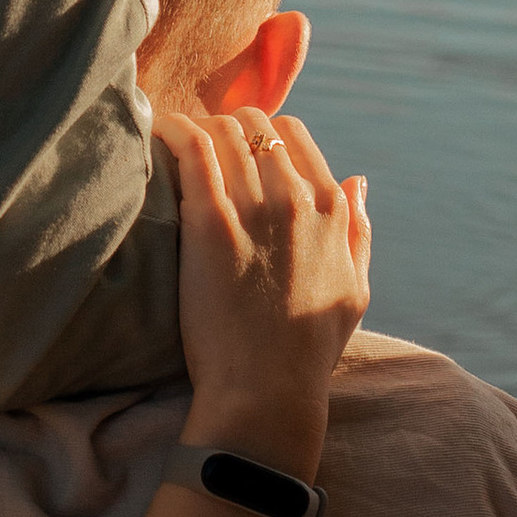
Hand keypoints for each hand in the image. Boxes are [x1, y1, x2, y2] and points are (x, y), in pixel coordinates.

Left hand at [156, 101, 369, 484]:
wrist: (266, 390)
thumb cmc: (309, 349)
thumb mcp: (356, 288)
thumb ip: (359, 230)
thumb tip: (357, 180)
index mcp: (331, 209)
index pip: (293, 133)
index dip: (261, 133)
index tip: (237, 148)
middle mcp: (296, 198)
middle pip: (254, 126)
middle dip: (225, 126)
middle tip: (200, 144)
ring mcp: (254, 208)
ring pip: (222, 130)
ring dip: (196, 127)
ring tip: (173, 141)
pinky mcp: (210, 222)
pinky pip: (191, 149)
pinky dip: (172, 130)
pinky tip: (157, 132)